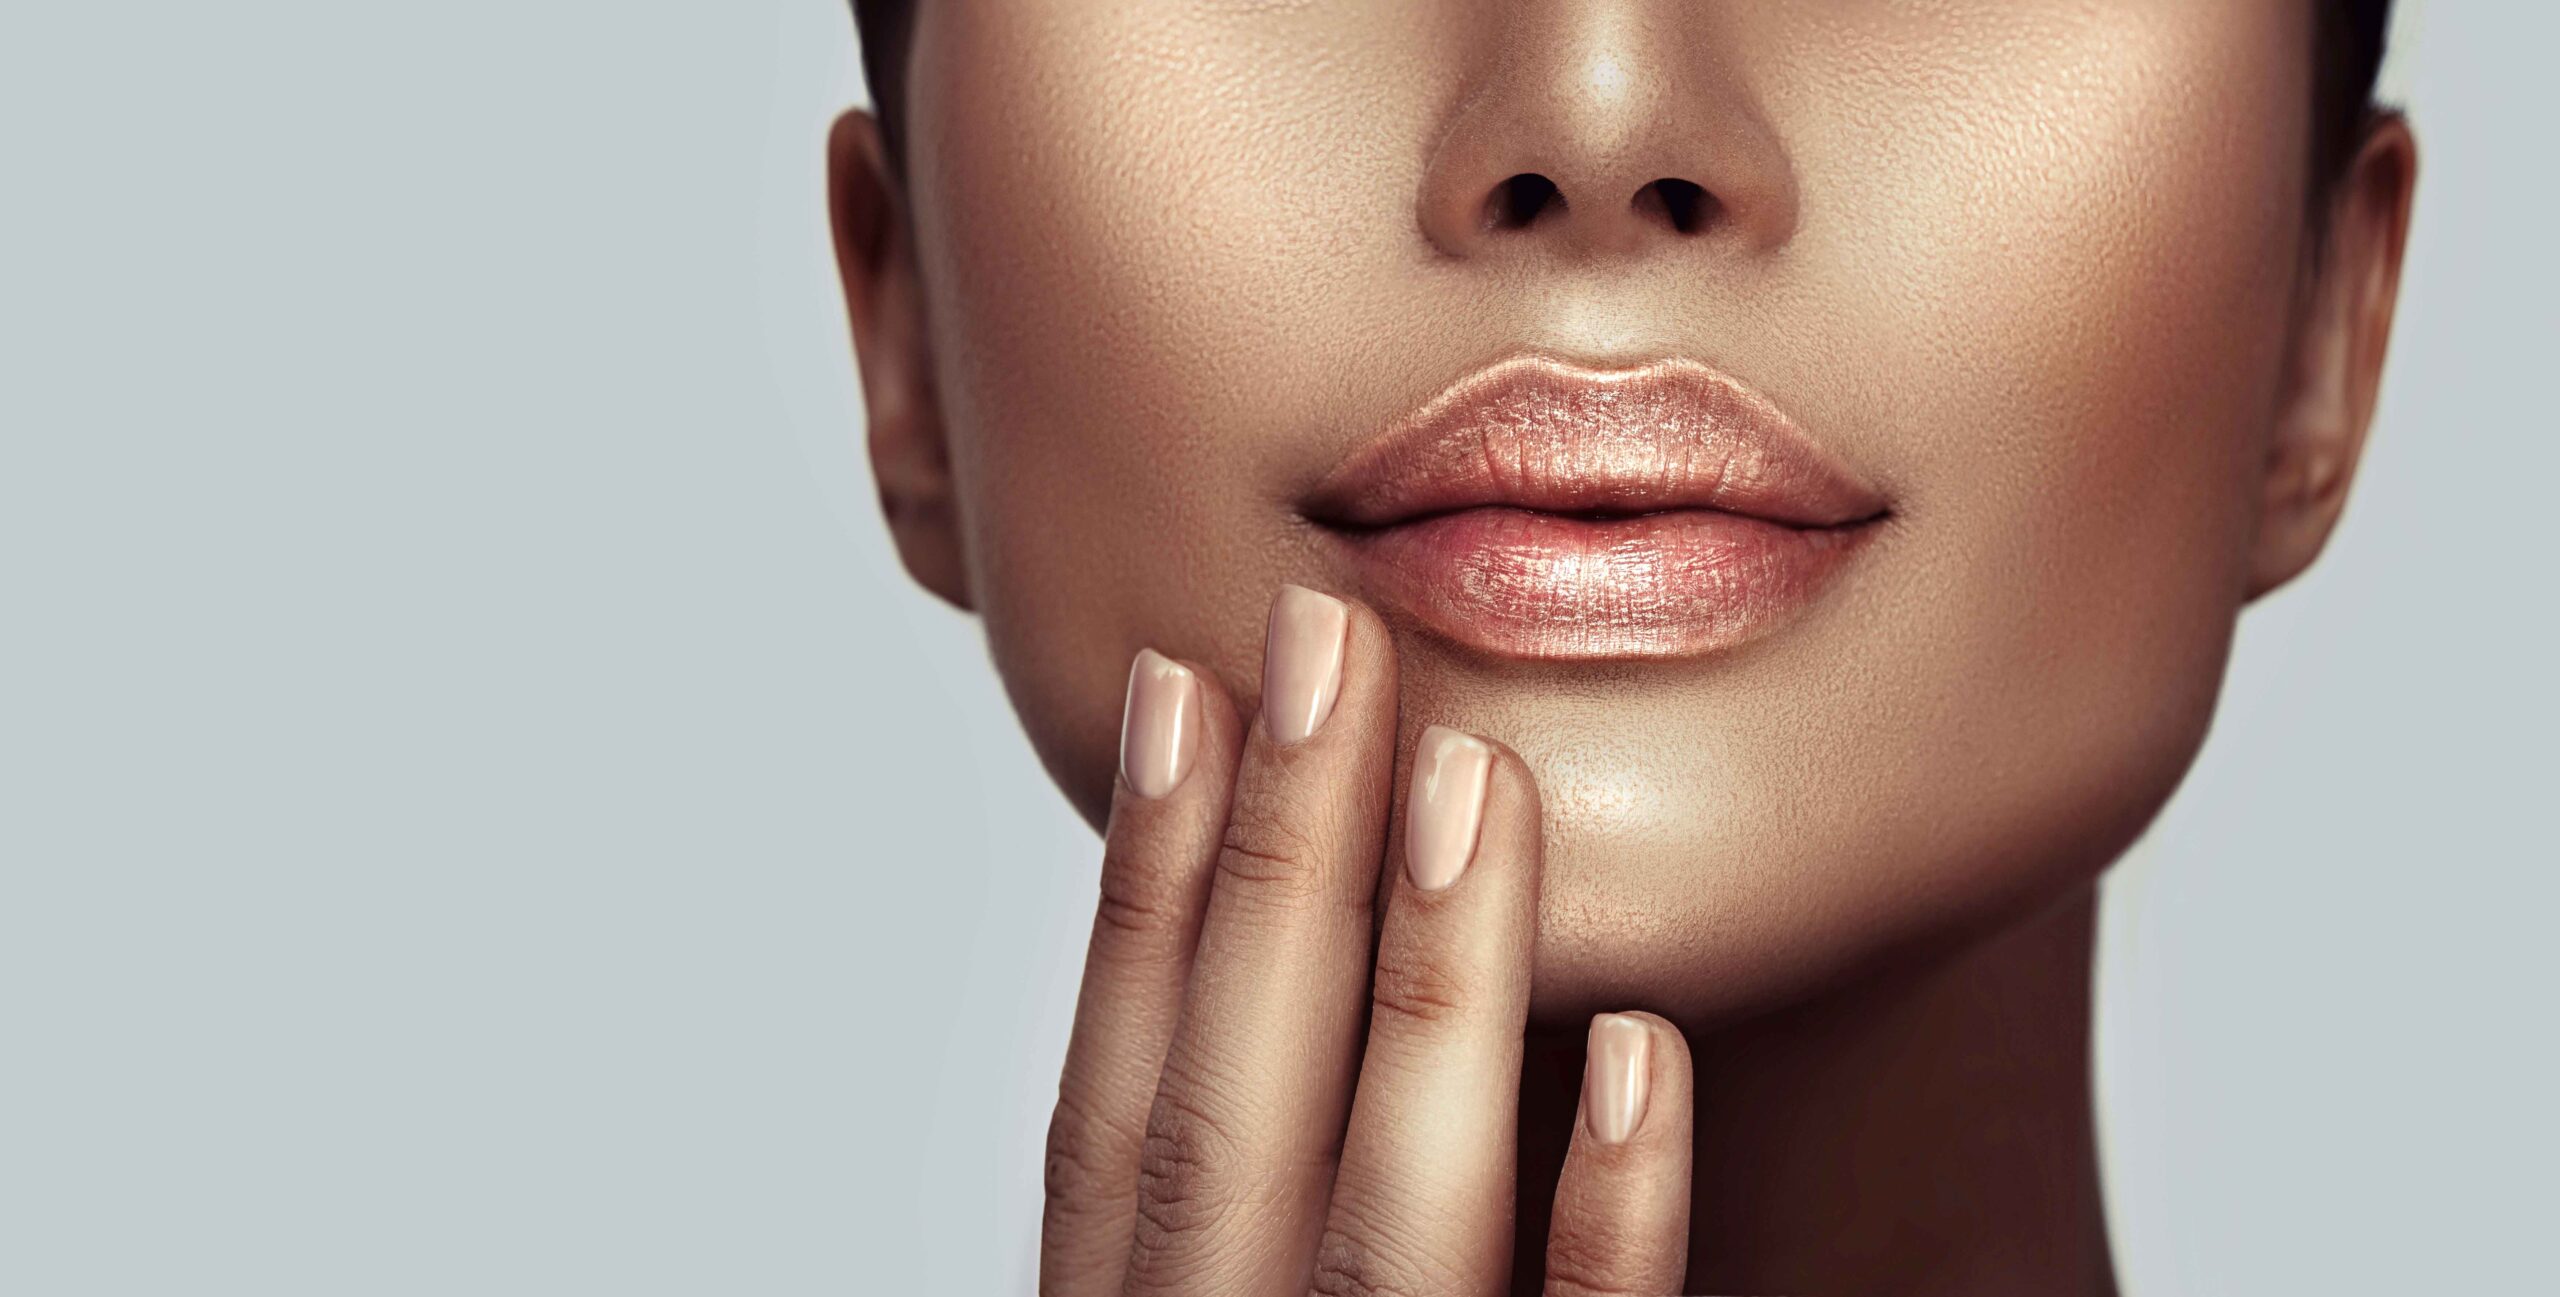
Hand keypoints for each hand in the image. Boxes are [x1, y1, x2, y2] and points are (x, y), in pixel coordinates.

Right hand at [1040, 585, 1694, 1295]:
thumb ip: (1245, 1194)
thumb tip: (1273, 944)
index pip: (1115, 1109)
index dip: (1141, 895)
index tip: (1178, 685)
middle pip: (1230, 1121)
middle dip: (1275, 867)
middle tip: (1326, 637)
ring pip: (1400, 1225)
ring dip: (1433, 988)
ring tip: (1474, 773)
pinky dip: (1606, 1217)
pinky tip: (1642, 1048)